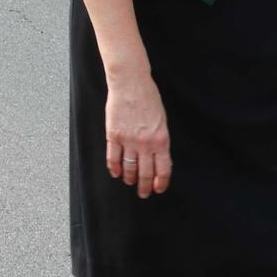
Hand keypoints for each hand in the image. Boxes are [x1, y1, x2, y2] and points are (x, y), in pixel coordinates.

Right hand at [104, 74, 171, 196]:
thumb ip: (160, 140)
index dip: (160, 183)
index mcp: (161, 140)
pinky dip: (114, 168)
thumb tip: (158, 158)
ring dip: (130, 178)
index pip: (163, 170)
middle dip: (144, 187)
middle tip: (143, 193)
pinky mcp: (113, 135)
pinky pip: (113, 157)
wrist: (130, 82)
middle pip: (145, 173)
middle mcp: (145, 144)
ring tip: (130, 182)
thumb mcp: (162, 120)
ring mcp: (128, 140)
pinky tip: (116, 173)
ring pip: (129, 168)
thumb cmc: (148, 97)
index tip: (158, 189)